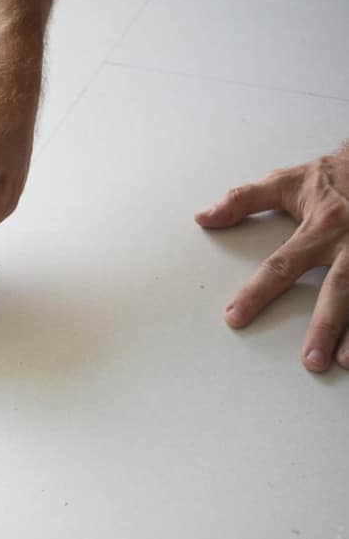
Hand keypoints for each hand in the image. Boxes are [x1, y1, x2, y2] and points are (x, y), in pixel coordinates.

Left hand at [195, 141, 348, 372]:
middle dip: (324, 325)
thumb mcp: (287, 181)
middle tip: (310, 359)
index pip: (281, 265)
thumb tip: (203, 216)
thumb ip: (242, 200)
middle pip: (336, 287)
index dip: (256, 292)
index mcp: (321, 224)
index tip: (235, 317)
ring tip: (344, 361)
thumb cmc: (333, 178)